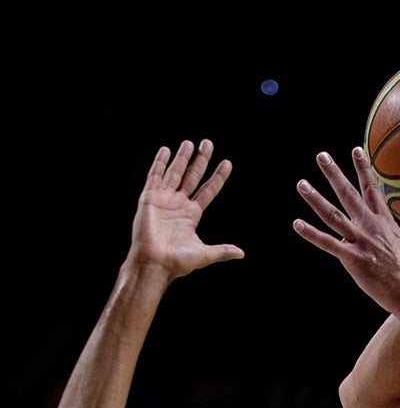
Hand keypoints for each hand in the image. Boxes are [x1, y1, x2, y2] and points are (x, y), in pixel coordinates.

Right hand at [130, 140, 244, 279]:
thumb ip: (221, 251)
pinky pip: (155, 176)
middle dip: (200, 160)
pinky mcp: (150, 198)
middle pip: (192, 176)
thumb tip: (241, 253)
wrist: (154, 263)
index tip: (227, 163)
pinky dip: (160, 163)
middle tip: (208, 143)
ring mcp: (164, 199)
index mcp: (191, 215)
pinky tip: (165, 150)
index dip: (217, 177)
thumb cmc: (177, 262)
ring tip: (189, 143)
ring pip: (175, 173)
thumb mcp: (204, 254)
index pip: (208, 190)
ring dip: (182, 157)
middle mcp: (178, 204)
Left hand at [293, 147, 399, 314]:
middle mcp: (371, 227)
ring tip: (302, 184)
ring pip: (333, 215)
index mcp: (384, 222)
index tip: (356, 150)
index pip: (372, 189)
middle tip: (321, 156)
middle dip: (334, 174)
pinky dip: (312, 234)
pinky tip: (297, 224)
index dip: (363, 169)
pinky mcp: (353, 259)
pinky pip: (328, 244)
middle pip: (349, 195)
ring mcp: (361, 242)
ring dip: (316, 199)